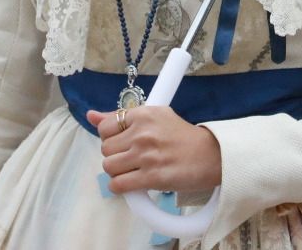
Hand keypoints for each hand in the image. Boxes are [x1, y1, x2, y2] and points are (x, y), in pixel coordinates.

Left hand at [87, 106, 222, 194]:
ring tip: (134, 170)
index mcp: (144, 114)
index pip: (105, 127)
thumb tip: (91, 116)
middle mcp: (143, 133)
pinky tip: (133, 182)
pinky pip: (118, 185)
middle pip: (105, 149)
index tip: (124, 142)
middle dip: (115, 155)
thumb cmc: (182, 137)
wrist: (211, 155)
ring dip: (118, 172)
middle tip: (132, 157)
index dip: (112, 137)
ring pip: (109, 167)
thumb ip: (121, 117)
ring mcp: (147, 155)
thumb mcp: (155, 116)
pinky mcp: (151, 177)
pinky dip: (121, 187)